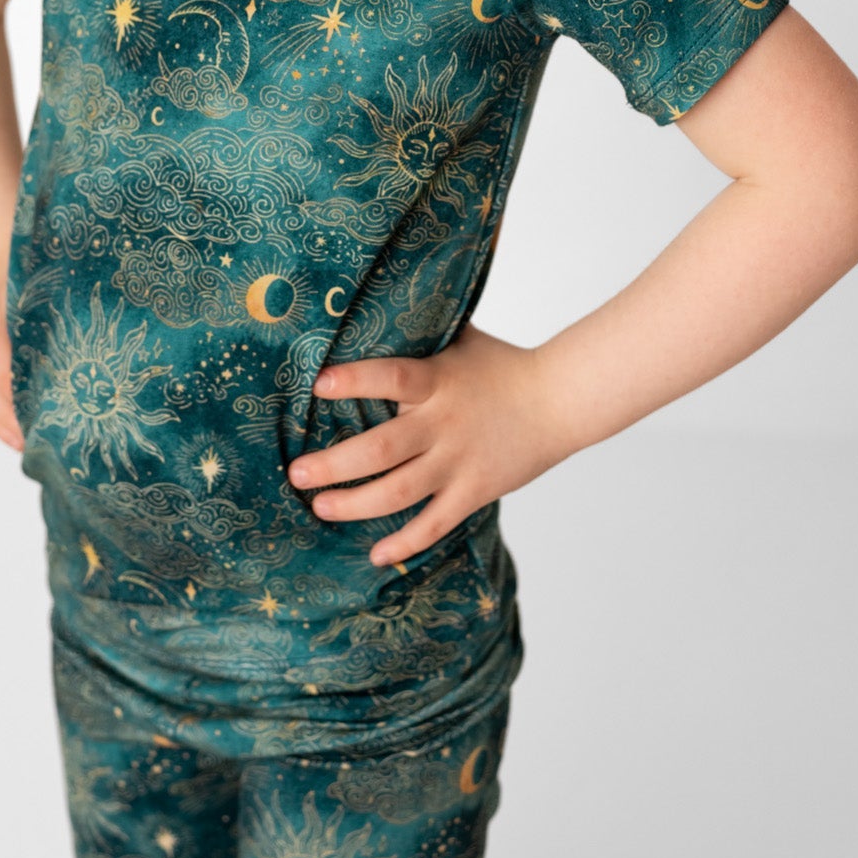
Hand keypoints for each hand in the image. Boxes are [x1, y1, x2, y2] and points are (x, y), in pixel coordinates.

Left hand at [289, 322, 568, 564]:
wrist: (560, 401)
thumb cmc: (503, 366)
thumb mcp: (461, 339)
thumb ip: (422, 331)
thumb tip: (377, 301)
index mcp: (438, 380)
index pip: (392, 377)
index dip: (356, 380)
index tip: (318, 385)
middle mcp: (444, 423)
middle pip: (383, 448)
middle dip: (335, 464)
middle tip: (297, 473)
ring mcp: (459, 461)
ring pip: (401, 491)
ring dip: (356, 504)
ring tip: (320, 507)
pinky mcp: (475, 491)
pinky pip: (436, 523)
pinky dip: (406, 542)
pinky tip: (376, 556)